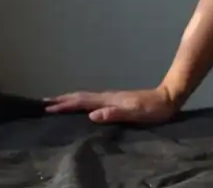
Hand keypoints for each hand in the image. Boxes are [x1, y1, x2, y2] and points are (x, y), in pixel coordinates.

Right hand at [44, 86, 179, 123]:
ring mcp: (111, 98)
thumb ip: (114, 114)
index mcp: (108, 100)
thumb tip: (92, 115)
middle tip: (44, 103)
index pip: (82, 102)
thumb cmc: (153, 109)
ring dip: (69, 99)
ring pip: (85, 98)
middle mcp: (107, 96)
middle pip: (80, 97)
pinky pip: (92, 101)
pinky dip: (81, 102)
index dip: (65, 105)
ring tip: (56, 103)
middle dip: (62, 100)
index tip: (48, 108)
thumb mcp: (135, 113)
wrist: (168, 97)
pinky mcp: (115, 101)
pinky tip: (81, 106)